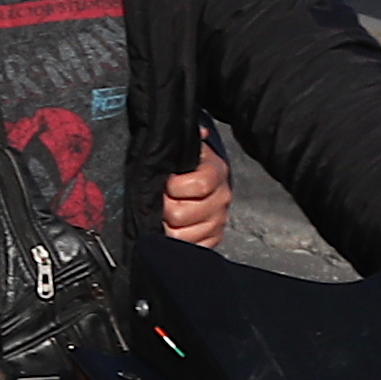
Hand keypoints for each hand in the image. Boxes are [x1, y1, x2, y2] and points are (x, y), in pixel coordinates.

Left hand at [160, 135, 231, 249]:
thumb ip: (186, 140)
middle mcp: (221, 198)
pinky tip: (173, 231)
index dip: (175, 187)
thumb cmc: (181, 167)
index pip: (199, 184)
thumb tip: (200, 131)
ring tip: (163, 218)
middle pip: (184, 214)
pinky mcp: (212, 239)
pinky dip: (178, 244)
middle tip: (159, 203)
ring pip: (184, 236)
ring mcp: (218, 220)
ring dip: (167, 228)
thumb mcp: (182, 150)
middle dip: (164, 210)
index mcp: (215, 172)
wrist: (192, 183)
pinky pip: (194, 248)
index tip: (165, 183)